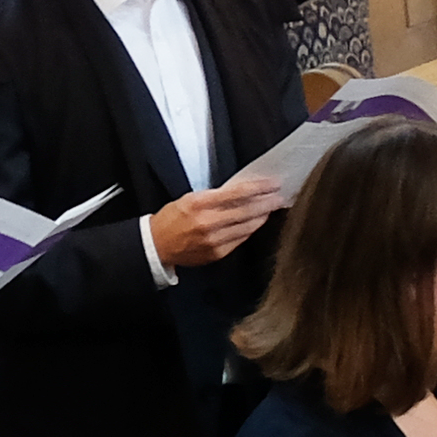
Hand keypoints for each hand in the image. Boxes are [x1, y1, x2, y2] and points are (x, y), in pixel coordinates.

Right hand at [150, 179, 286, 266]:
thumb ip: (215, 196)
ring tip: (272, 208)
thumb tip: (242, 192)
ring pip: (247, 226)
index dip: (258, 188)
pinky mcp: (217, 253)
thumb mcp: (190, 199)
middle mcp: (208, 223)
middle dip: (267, 203)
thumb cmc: (172, 219)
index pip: (237, 193)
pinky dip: (251, 229)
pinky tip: (257, 223)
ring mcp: (214, 240)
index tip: (272, 183)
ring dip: (263, 216)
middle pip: (247, 211)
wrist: (157, 246)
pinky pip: (241, 239)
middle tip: (280, 196)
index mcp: (199, 204)